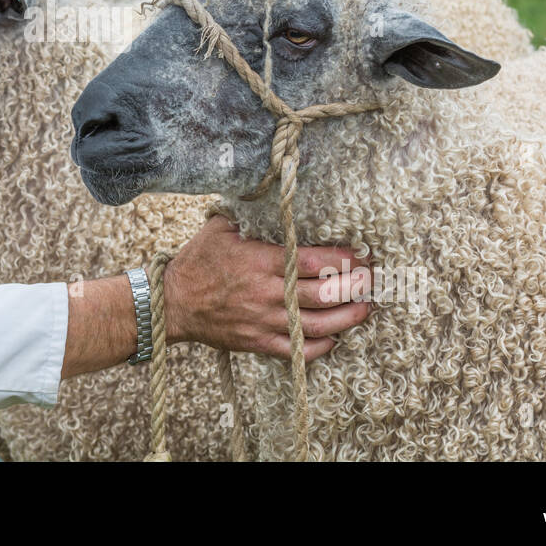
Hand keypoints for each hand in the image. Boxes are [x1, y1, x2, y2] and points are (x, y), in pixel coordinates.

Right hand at [163, 215, 371, 361]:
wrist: (174, 302)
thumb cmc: (198, 260)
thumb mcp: (222, 227)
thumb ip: (252, 215)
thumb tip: (275, 194)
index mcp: (260, 260)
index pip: (314, 261)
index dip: (344, 259)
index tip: (361, 253)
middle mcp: (266, 292)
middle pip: (324, 295)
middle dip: (355, 287)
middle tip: (372, 279)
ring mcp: (264, 320)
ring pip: (318, 326)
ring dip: (348, 318)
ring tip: (365, 308)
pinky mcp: (259, 342)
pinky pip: (298, 351)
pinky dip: (322, 347)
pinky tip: (336, 337)